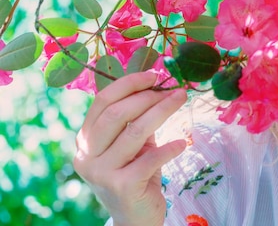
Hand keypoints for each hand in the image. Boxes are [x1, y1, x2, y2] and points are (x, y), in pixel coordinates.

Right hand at [73, 72, 187, 225]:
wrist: (135, 218)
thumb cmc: (136, 175)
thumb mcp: (132, 146)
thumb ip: (137, 121)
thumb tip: (159, 87)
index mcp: (85, 139)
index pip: (102, 102)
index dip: (128, 84)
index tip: (154, 75)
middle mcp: (87, 155)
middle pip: (117, 114)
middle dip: (149, 97)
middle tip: (175, 91)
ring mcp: (101, 172)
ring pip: (135, 132)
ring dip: (162, 112)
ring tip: (181, 102)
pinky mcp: (122, 187)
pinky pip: (150, 159)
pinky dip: (169, 147)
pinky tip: (182, 143)